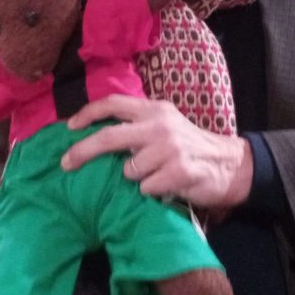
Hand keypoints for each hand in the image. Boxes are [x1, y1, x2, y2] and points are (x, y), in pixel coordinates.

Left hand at [61, 94, 252, 208]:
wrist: (228, 164)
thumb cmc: (188, 146)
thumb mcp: (164, 126)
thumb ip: (136, 126)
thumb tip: (92, 135)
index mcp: (154, 109)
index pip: (112, 103)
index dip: (87, 114)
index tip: (69, 128)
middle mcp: (160, 124)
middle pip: (109, 136)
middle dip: (82, 151)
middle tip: (66, 164)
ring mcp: (170, 148)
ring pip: (128, 170)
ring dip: (134, 178)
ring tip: (154, 176)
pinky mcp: (179, 171)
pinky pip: (145, 188)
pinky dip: (150, 192)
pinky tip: (166, 186)